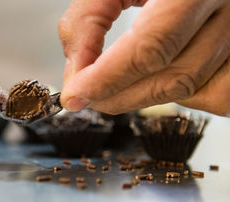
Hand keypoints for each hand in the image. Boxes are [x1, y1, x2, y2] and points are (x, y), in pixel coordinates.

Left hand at [59, 0, 229, 116]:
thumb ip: (87, 21)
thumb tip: (77, 75)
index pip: (151, 47)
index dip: (108, 78)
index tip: (76, 94)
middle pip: (172, 78)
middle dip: (118, 96)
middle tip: (85, 95)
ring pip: (190, 91)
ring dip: (142, 95)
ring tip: (116, 80)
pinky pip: (210, 95)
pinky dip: (174, 94)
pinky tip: (156, 74)